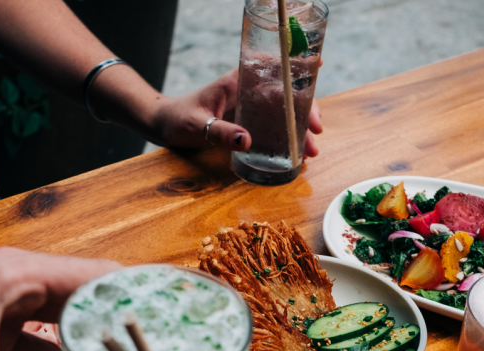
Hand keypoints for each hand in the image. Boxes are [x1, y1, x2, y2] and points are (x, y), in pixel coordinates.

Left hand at [151, 70, 323, 156]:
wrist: (165, 126)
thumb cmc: (178, 119)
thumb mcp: (197, 126)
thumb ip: (220, 132)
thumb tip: (247, 141)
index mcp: (238, 81)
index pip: (271, 65)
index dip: (296, 64)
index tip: (318, 65)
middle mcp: (248, 91)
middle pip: (287, 93)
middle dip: (307, 109)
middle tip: (317, 129)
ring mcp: (250, 108)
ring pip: (285, 113)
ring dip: (301, 128)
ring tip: (311, 151)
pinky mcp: (248, 123)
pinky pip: (275, 127)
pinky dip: (289, 138)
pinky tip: (298, 153)